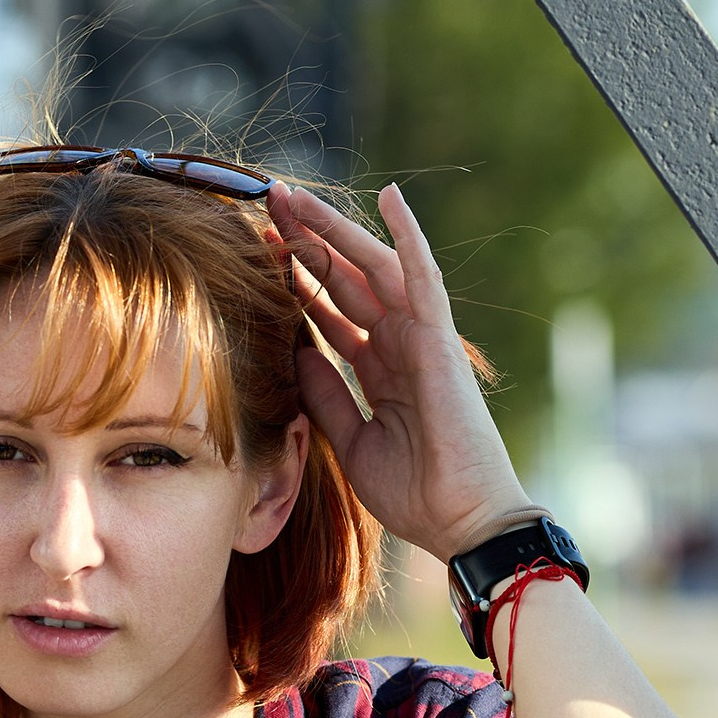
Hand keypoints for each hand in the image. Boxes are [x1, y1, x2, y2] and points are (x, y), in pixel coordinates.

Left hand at [269, 181, 535, 563]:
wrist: (460, 522)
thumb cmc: (415, 492)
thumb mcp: (350, 441)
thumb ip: (325, 396)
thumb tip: (295, 356)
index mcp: (379, 368)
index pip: (330, 310)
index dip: (295, 279)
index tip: (257, 250)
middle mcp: (399, 344)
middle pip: (345, 278)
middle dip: (306, 241)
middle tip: (269, 202)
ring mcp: (421, 338)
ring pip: (373, 267)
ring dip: (336, 230)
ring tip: (296, 195)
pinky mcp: (440, 341)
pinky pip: (422, 277)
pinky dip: (408, 236)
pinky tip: (390, 196)